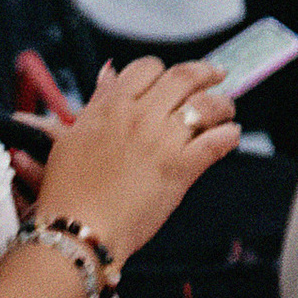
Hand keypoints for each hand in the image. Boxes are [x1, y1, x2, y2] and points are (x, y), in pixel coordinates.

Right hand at [34, 57, 237, 275]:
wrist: (77, 229)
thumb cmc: (68, 192)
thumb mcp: (72, 137)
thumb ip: (97, 103)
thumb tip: (108, 74)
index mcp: (112, 106)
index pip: (148, 68)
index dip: (163, 72)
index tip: (169, 80)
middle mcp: (140, 116)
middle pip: (184, 77)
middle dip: (205, 73)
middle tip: (216, 75)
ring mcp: (162, 140)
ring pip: (206, 105)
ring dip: (222, 105)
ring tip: (225, 110)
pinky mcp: (180, 168)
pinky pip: (217, 141)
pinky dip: (229, 135)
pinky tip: (229, 136)